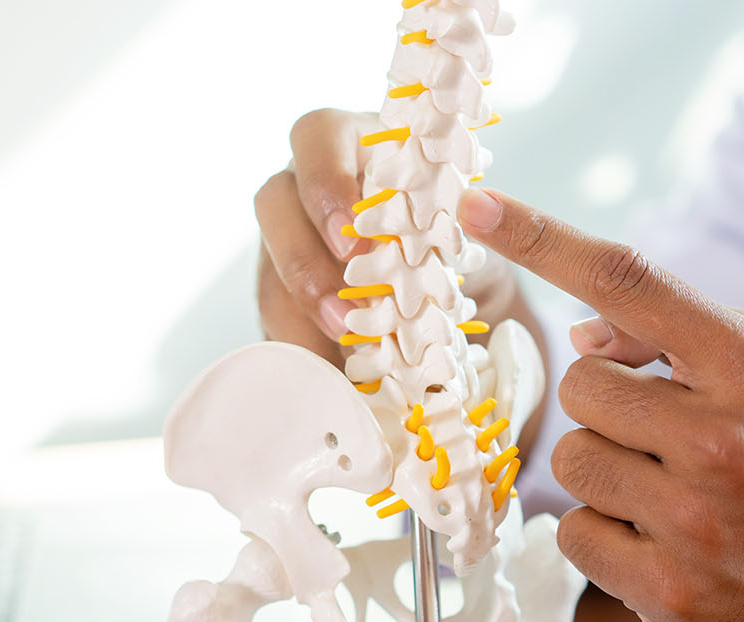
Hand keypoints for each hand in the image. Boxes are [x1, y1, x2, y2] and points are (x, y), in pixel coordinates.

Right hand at [255, 112, 547, 460]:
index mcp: (351, 145)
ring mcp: (288, 238)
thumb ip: (456, 217)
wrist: (444, 283)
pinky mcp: (282, 290)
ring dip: (301, 307)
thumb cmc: (447, 234)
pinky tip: (332, 364)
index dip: (324, 180)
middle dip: (302, 256)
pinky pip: (276, 315)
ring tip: (343, 342)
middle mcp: (305, 183)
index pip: (316, 136)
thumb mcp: (457, 221)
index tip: (351, 233)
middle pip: (273, 201)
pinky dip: (303, 340)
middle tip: (342, 304)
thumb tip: (475, 217)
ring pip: (268, 265)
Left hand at [456, 188, 743, 621]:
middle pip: (579, 384)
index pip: (627, 281)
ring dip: (606, 474)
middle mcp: (721, 441)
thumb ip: (676, 339)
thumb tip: (579, 336)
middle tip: (672, 439)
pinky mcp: (670, 596)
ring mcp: (694, 524)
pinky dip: (608, 538)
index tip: (476, 205)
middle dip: (610, 408)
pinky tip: (667, 546)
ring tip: (673, 495)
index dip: (540, 238)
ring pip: (570, 462)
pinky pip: (574, 536)